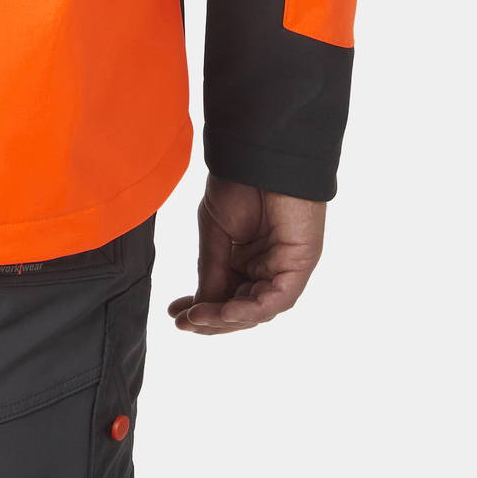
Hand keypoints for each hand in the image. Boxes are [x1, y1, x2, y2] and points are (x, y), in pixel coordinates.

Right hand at [168, 174, 323, 333]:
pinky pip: (277, 299)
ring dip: (226, 319)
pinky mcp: (300, 265)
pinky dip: (251, 310)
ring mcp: (285, 268)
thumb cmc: (238, 183)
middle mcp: (267, 268)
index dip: (202, 309)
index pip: (226, 296)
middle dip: (211, 320)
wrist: (258, 154)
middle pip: (241, 309)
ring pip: (257, 309)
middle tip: (183, 323)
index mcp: (247, 260)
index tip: (176, 316)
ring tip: (196, 318)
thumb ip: (211, 272)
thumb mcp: (214, 233)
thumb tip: (199, 309)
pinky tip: (225, 310)